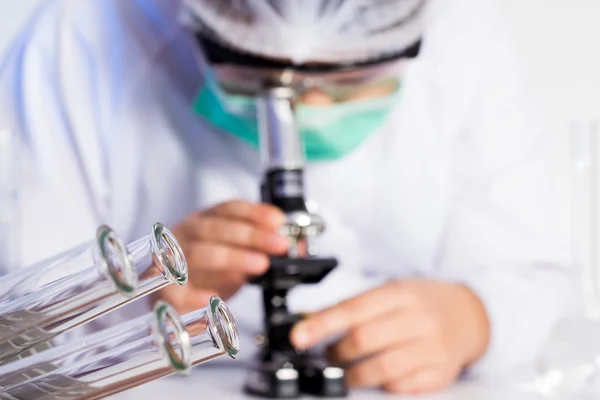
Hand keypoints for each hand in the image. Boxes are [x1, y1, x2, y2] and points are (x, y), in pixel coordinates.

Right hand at [152, 200, 288, 313]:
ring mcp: (169, 261)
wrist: (171, 298)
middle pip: (214, 228)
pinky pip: (176, 292)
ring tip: (260, 264)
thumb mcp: (235, 255)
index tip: (279, 220)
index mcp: (202, 222)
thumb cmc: (206, 272)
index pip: (228, 209)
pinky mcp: (163, 292)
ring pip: (198, 253)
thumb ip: (260, 248)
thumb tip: (295, 246)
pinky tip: (213, 300)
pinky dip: (194, 296)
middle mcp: (184, 236)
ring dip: (231, 257)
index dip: (254, 212)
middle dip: (250, 234)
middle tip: (279, 244)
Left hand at [290, 280, 489, 394]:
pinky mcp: (441, 372)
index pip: (353, 308)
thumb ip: (357, 307)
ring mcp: (432, 347)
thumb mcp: (392, 291)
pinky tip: (379, 377)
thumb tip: (312, 322)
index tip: (299, 337)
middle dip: (337, 353)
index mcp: (400, 293)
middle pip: (364, 340)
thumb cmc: (422, 302)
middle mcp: (418, 318)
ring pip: (382, 368)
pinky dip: (384, 385)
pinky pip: (403, 386)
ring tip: (346, 372)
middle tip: (328, 356)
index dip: (322, 324)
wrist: (469, 314)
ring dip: (355, 374)